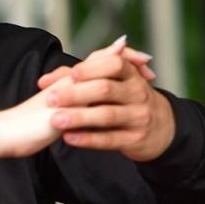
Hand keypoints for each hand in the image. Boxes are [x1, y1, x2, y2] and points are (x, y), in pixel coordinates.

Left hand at [37, 36, 175, 160]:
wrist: (160, 128)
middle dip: (76, 93)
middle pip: (106, 89)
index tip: (71, 75)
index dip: (92, 68)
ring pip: (107, 115)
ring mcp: (138, 116)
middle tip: (51, 99)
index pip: (114, 64)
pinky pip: (109, 139)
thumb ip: (80, 78)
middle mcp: (137, 93)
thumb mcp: (112, 83)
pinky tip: (69, 137)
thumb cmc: (125, 101)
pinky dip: (88, 138)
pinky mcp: (134, 139)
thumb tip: (44, 80)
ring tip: (56, 119)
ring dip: (79, 117)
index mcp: (131, 75)